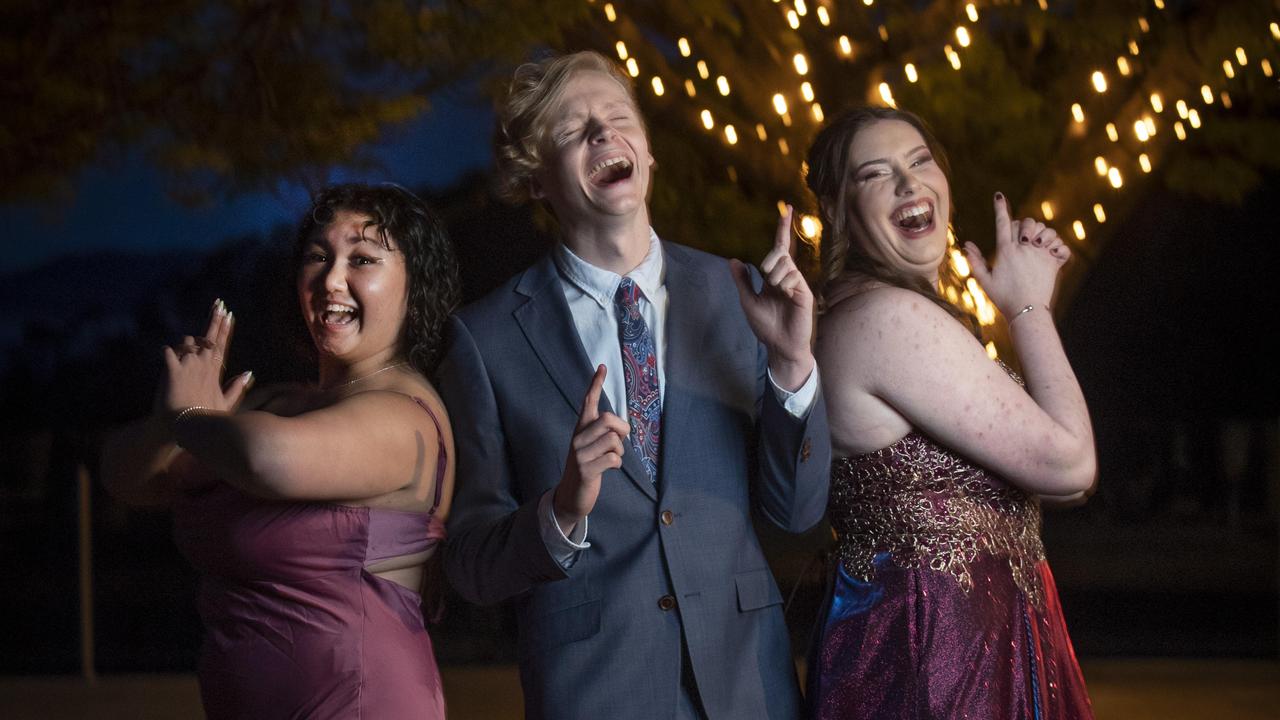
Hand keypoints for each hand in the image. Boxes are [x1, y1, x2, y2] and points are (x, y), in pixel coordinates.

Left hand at [160, 299, 252, 420]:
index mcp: (216, 370)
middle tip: (218, 304)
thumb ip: (238, 387)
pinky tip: (166, 353)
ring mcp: (188, 365)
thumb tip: (249, 372)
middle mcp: (204, 364)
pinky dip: (168, 352)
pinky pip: (168, 352)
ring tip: (186, 349)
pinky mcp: (172, 370)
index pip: (222, 344)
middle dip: (214, 320)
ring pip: (187, 342)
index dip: (225, 328)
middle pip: (209, 336)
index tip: (229, 312)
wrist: (186, 426)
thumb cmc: (206, 417)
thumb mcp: (227, 404)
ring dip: (186, 343)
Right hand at [552, 365, 629, 533]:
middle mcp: (577, 438)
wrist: (571, 496)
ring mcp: (580, 454)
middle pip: (608, 419)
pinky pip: (614, 459)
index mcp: (580, 430)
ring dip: (620, 451)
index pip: (588, 402)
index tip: (601, 366)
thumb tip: (621, 427)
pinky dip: (617, 464)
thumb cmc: (588, 467)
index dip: (595, 384)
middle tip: (618, 443)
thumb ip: (604, 434)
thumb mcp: (592, 447)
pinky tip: (609, 469)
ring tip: (610, 459)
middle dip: (621, 429)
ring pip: (614, 440)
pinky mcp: (586, 470)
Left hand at [730, 204, 815, 389]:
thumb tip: (733, 261)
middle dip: (769, 261)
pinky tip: (785, 297)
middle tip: (767, 281)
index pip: (780, 247)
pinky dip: (784, 286)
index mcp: (775, 276)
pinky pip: (793, 277)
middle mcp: (788, 276)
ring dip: (774, 277)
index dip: (782, 228)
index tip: (786, 208)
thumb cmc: (766, 326)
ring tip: (777, 294)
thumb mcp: (748, 301)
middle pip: (779, 251)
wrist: (780, 346)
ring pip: (785, 264)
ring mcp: (798, 283)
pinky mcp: (805, 292)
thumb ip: (742, 280)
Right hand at [963, 192, 1069, 317]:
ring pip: (1045, 230)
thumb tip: (967, 244)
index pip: (1002, 223)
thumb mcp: (985, 281)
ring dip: (1043, 234)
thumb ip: (975, 261)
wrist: (1027, 311)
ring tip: (1039, 245)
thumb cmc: (1004, 298)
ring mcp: (1040, 254)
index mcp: (1005, 251)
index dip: (1000, 208)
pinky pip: (1060, 246)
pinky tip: (1052, 254)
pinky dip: (1059, 247)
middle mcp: (1023, 249)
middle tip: (1024, 238)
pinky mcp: (1053, 262)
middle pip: (1025, 223)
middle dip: (1025, 225)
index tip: (999, 196)